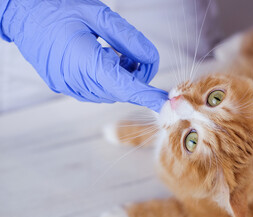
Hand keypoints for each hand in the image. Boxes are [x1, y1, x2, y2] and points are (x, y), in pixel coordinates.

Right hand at [0, 0, 167, 111]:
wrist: (19, 12)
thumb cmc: (56, 7)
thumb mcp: (97, 14)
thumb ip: (128, 39)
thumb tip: (151, 60)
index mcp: (84, 62)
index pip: (125, 87)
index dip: (148, 96)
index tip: (166, 105)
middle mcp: (76, 82)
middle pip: (121, 89)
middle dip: (135, 74)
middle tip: (129, 51)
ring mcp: (69, 87)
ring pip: (111, 91)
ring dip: (120, 75)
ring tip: (109, 50)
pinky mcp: (65, 86)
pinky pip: (97, 89)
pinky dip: (107, 77)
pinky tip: (100, 57)